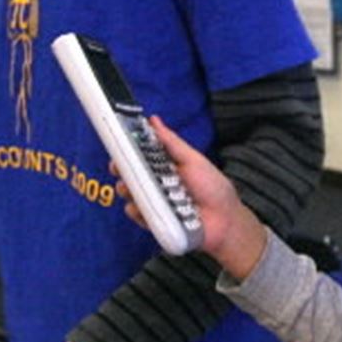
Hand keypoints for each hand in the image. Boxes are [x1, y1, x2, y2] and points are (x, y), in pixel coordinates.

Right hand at [117, 116, 267, 278]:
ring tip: (131, 188)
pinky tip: (141, 208)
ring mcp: (155, 203)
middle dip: (121, 171)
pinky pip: (139, 216)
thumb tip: (153, 120)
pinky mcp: (155, 222)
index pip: (139, 156)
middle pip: (131, 175)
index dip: (126, 151)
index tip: (116, 145)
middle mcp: (156, 184)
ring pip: (131, 195)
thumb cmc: (213, 187)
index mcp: (164, 166)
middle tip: (118, 168)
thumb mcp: (192, 159)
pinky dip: (137, 212)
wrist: (225, 220)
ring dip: (127, 190)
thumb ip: (171, 142)